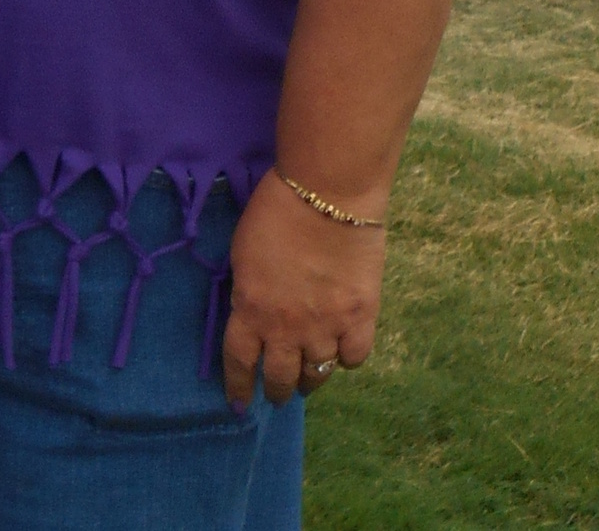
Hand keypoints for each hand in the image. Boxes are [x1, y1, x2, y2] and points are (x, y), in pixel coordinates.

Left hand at [222, 174, 385, 408]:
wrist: (327, 193)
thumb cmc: (276, 208)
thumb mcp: (243, 251)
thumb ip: (248, 289)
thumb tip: (253, 308)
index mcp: (251, 309)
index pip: (239, 363)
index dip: (238, 387)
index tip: (239, 404)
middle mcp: (286, 329)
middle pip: (280, 378)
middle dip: (277, 390)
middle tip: (280, 392)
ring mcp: (326, 328)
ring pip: (318, 375)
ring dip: (311, 380)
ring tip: (310, 379)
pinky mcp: (360, 319)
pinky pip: (354, 358)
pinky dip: (347, 357)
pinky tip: (343, 348)